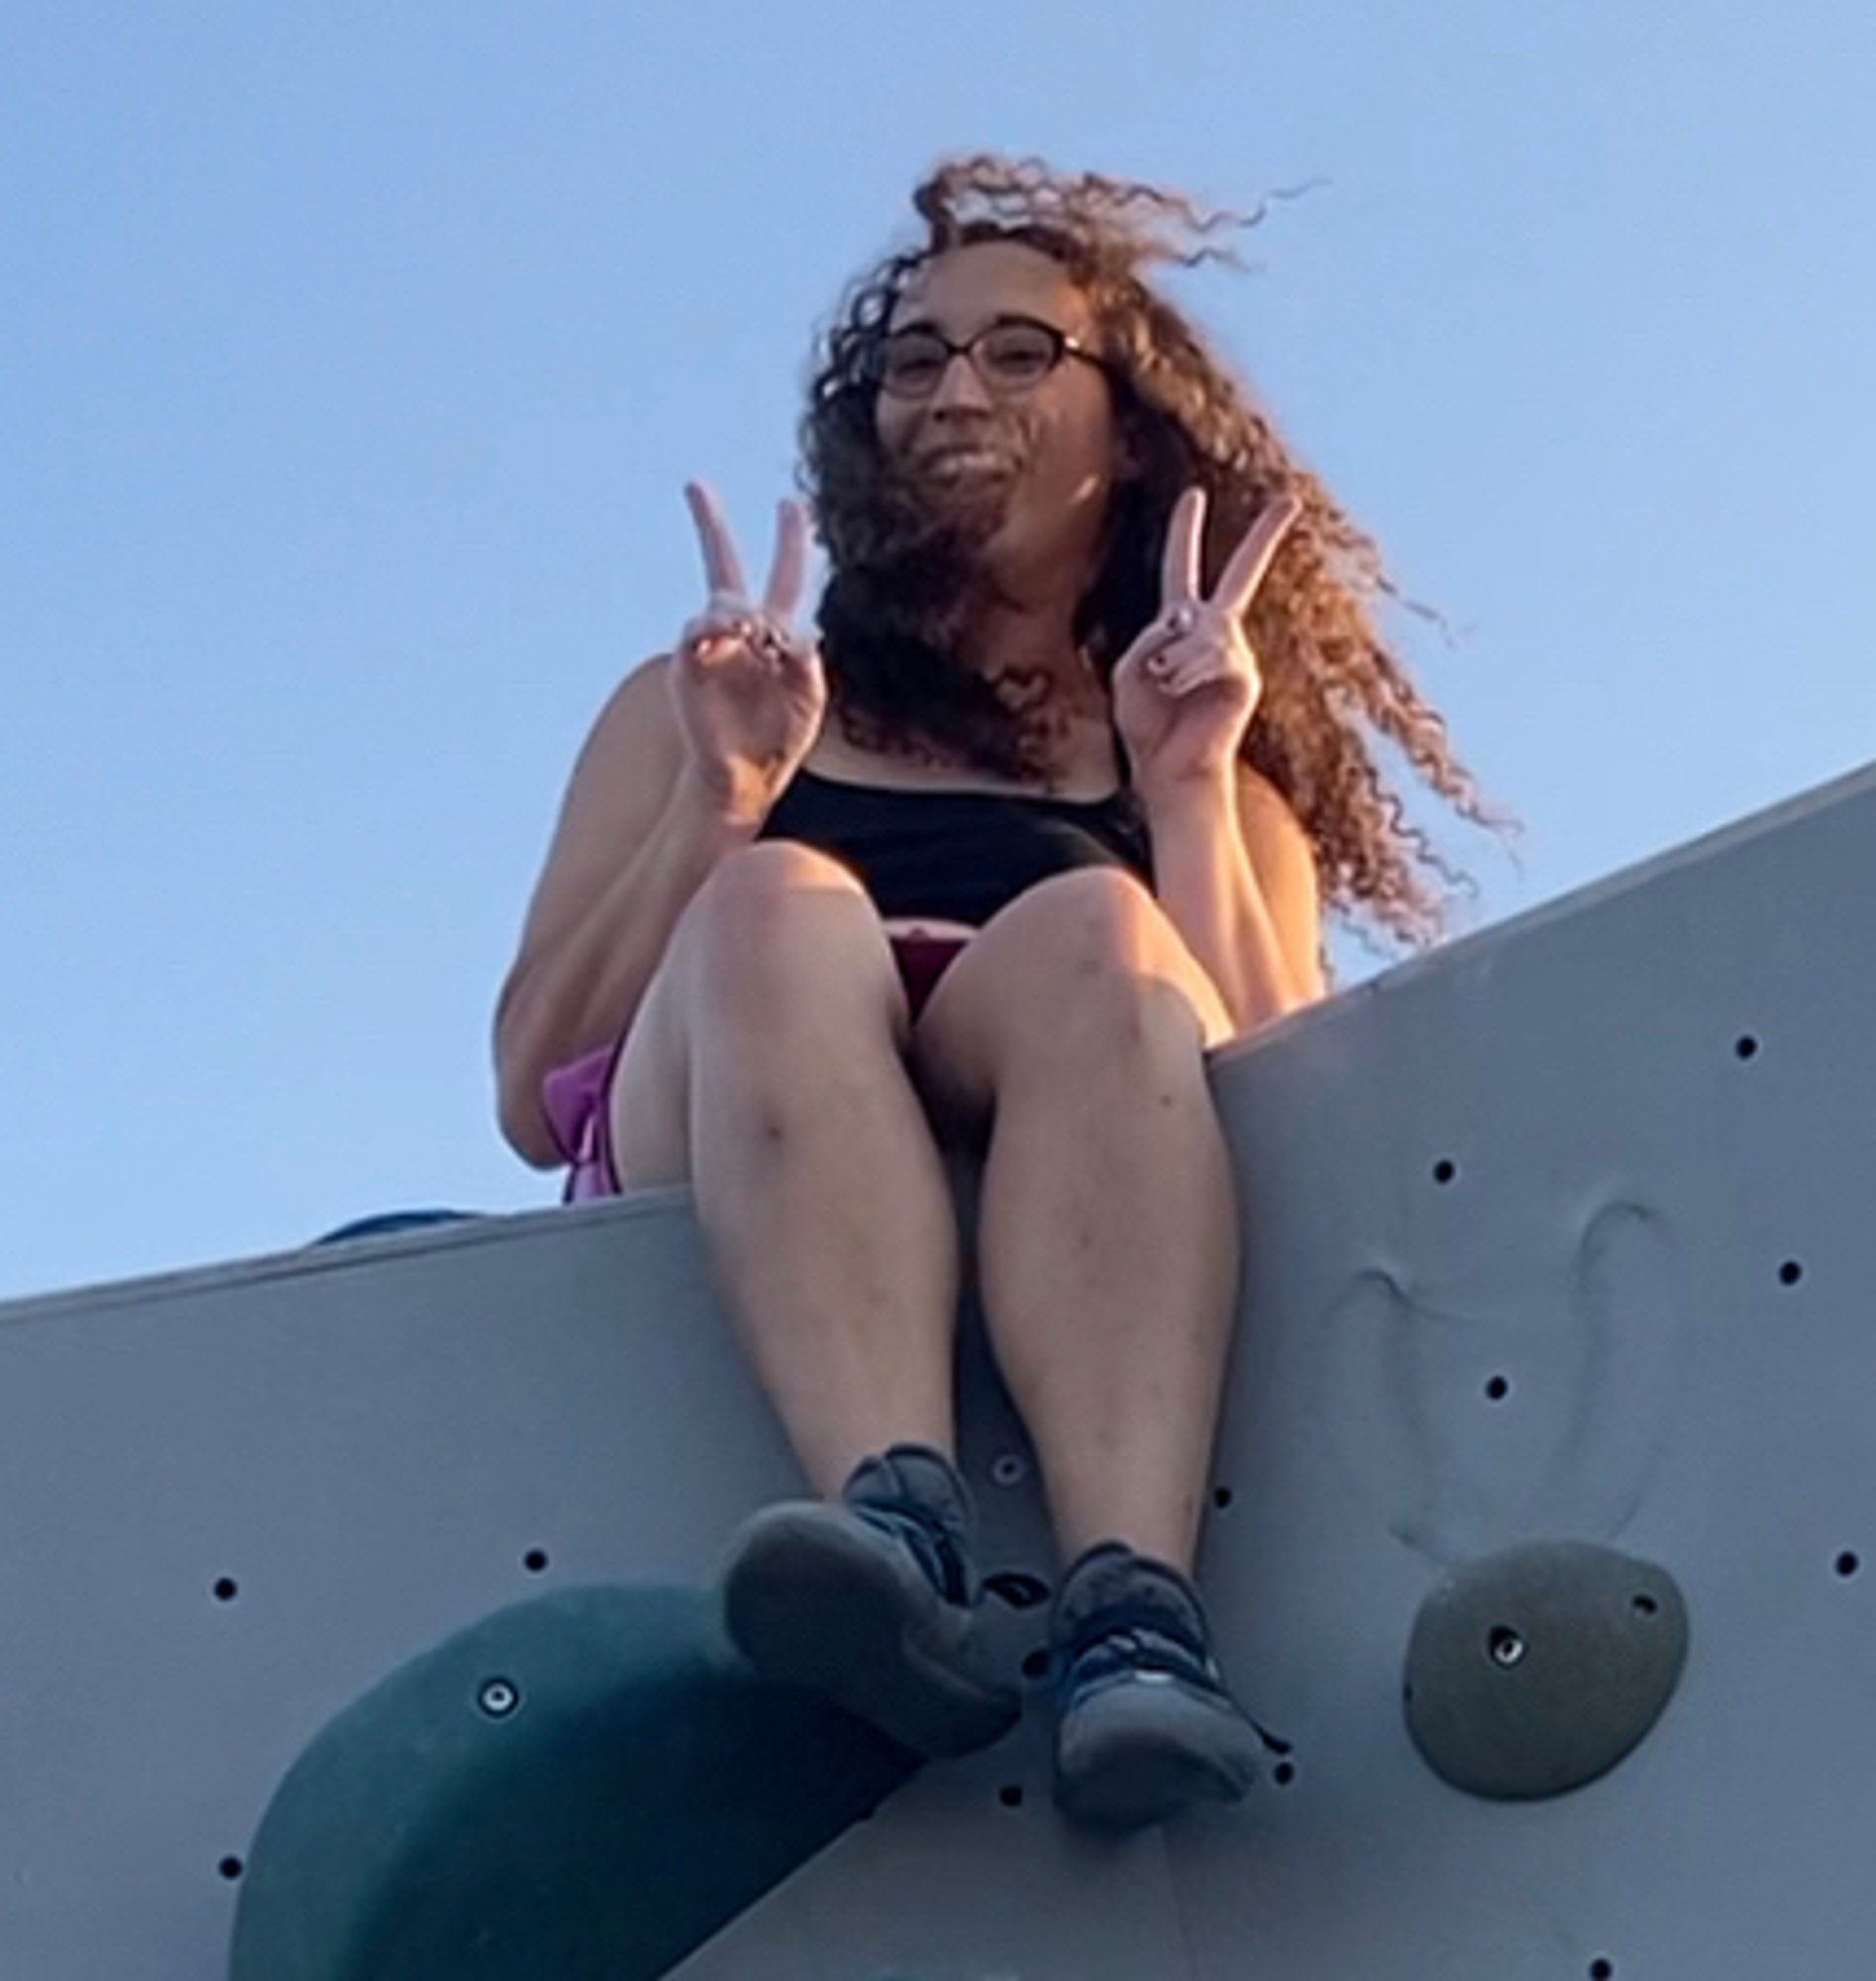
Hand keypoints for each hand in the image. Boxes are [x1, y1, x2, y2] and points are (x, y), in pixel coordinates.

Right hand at [668, 482, 827, 821]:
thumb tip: (798, 632)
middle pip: (725, 566)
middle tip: (693, 485)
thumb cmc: (779, 739)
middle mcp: (741, 631)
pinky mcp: (689, 663)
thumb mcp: (810, 698)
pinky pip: (698, 630)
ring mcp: (711, 645)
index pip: (785, 575)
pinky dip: (714, 631)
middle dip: (710, 527)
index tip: (794, 501)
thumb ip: (809, 661)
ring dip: (740, 614)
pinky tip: (724, 641)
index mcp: (778, 633)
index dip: (791, 540)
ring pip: (722, 600)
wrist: (743, 776)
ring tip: (752, 635)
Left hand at [1111, 485, 1301, 807]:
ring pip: (1201, 628)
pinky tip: (1181, 693)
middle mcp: (1216, 633)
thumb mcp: (1127, 674)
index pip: (1184, 570)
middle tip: (1291, 499)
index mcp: (1181, 627)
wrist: (1170, 770)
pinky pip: (1211, 654)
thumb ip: (1148, 639)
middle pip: (1243, 574)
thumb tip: (1186, 621)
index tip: (1195, 494)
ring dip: (1171, 660)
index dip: (1185, 532)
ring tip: (1165, 688)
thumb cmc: (1148, 726)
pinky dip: (1184, 672)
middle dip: (1266, 535)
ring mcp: (1236, 652)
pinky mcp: (1245, 675)